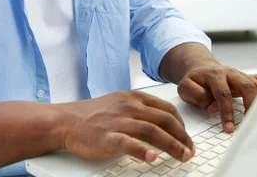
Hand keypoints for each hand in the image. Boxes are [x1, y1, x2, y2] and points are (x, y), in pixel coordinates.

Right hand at [56, 91, 195, 162]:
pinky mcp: (106, 137)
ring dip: (171, 146)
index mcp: (135, 98)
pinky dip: (142, 151)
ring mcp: (118, 121)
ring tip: (182, 157)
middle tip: (190, 151)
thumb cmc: (94, 114)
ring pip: (152, 131)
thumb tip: (164, 122)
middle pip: (164, 121)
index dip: (182, 125)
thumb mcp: (121, 103)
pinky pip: (127, 143)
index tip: (188, 138)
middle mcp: (129, 107)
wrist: (66, 120)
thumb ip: (141, 110)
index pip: (167, 109)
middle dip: (182, 137)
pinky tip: (153, 158)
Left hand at [176, 60, 256, 132]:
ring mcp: (240, 74)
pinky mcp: (247, 78)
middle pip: (247, 86)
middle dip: (251, 105)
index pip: (223, 94)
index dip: (227, 112)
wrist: (200, 67)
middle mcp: (230, 73)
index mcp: (214, 75)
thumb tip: (213, 107)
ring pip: (256, 84)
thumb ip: (198, 97)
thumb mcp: (186, 88)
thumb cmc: (194, 80)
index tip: (230, 128)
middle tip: (250, 123)